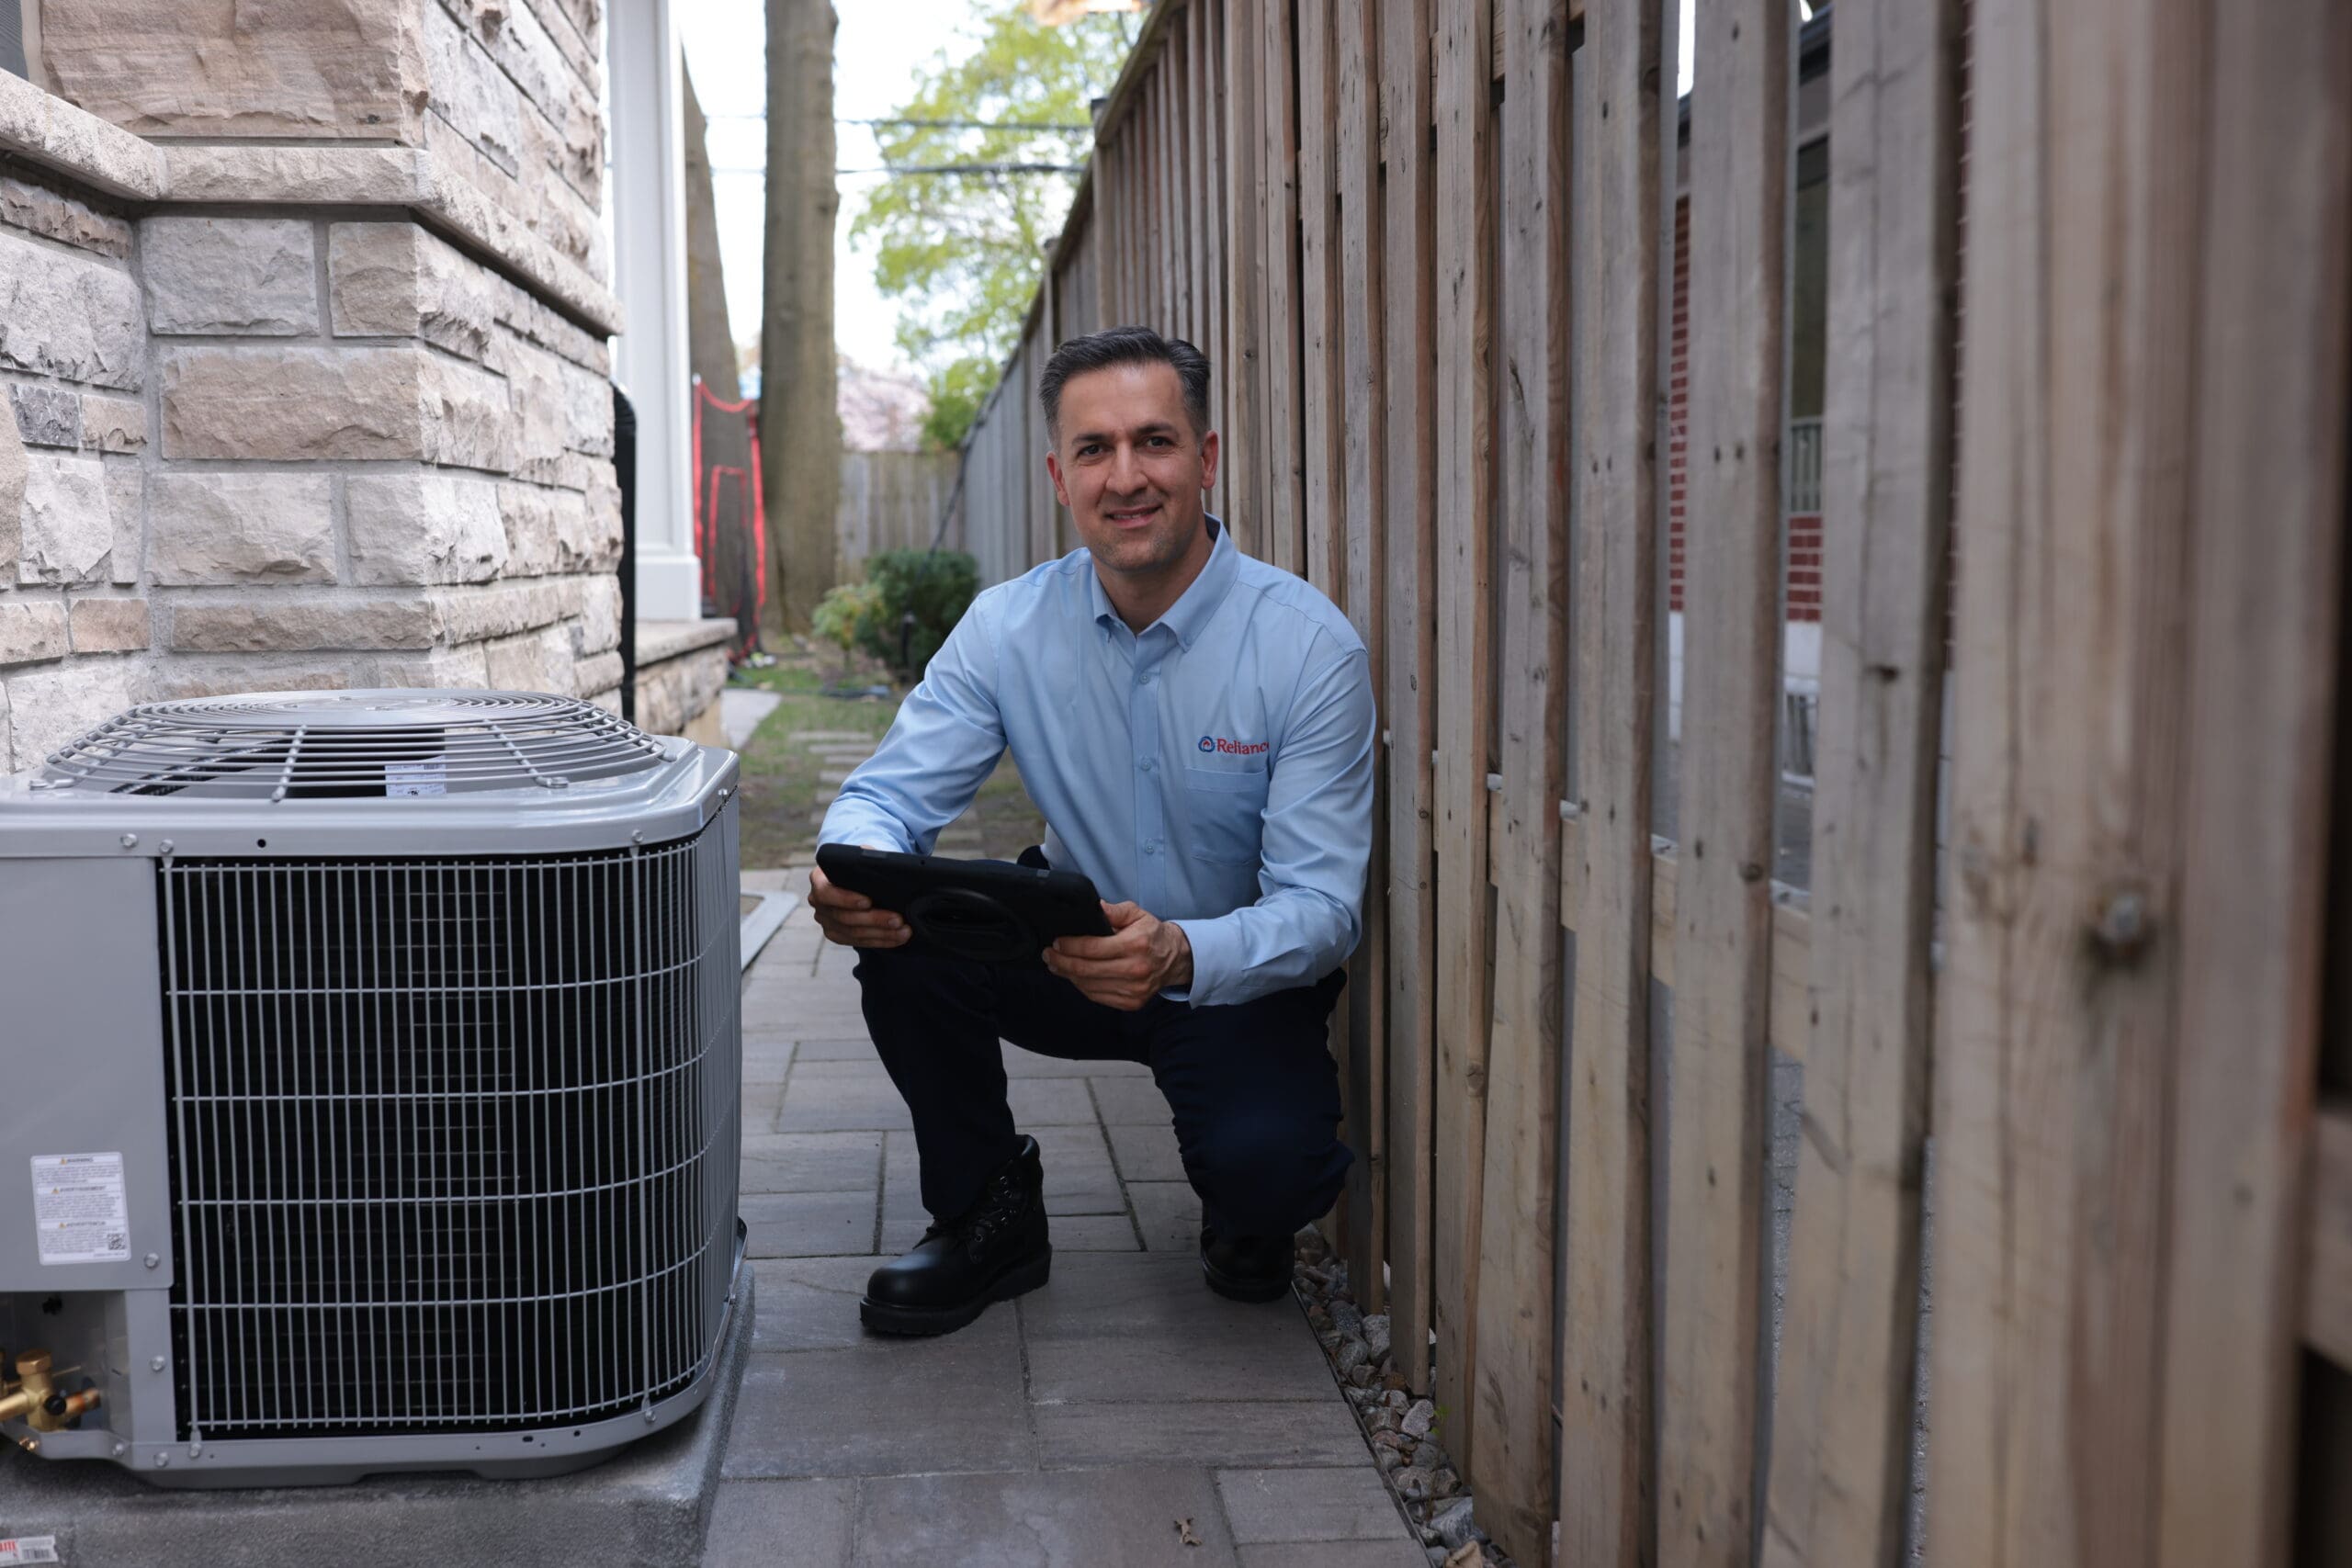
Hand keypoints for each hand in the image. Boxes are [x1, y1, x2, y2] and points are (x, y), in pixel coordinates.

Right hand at [808, 855, 909, 948]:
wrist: (853, 878)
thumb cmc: (857, 866)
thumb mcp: (859, 855)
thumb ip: (864, 857)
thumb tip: (878, 862)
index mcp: (819, 880)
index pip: (826, 893)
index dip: (847, 899)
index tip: (869, 901)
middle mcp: (818, 903)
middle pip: (844, 917)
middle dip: (874, 919)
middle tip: (897, 919)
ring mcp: (826, 921)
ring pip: (853, 933)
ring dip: (882, 933)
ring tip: (903, 931)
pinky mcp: (837, 935)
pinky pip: (859, 942)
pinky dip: (881, 940)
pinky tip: (897, 938)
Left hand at [1043, 901, 1191, 1011]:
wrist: (1175, 959)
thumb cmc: (1152, 934)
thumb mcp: (1137, 913)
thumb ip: (1114, 910)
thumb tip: (1094, 907)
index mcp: (1135, 945)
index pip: (1092, 948)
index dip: (1070, 946)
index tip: (1056, 942)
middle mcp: (1134, 970)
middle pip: (1086, 970)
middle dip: (1061, 961)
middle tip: (1048, 954)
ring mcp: (1133, 990)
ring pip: (1088, 986)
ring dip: (1068, 976)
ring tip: (1056, 965)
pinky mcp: (1131, 1003)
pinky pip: (1097, 996)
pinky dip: (1081, 987)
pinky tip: (1074, 977)